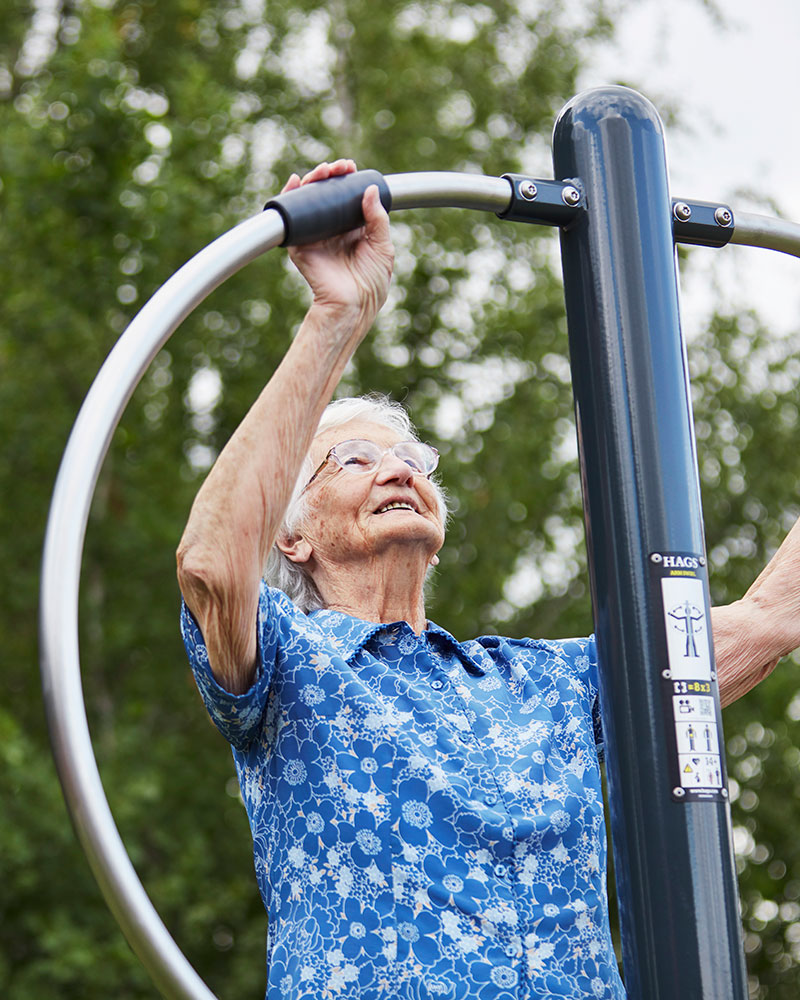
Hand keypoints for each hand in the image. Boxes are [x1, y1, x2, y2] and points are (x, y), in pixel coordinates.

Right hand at [282, 159, 394, 323]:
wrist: (354, 304)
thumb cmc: (372, 282)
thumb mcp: (383, 246)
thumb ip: (378, 219)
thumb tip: (369, 189)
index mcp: (352, 228)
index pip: (345, 196)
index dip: (346, 179)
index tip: (351, 167)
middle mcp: (332, 229)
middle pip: (325, 194)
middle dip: (329, 176)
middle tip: (338, 167)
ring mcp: (315, 235)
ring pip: (308, 201)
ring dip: (311, 181)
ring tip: (321, 172)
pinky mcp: (300, 245)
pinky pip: (292, 219)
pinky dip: (290, 198)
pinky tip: (294, 183)